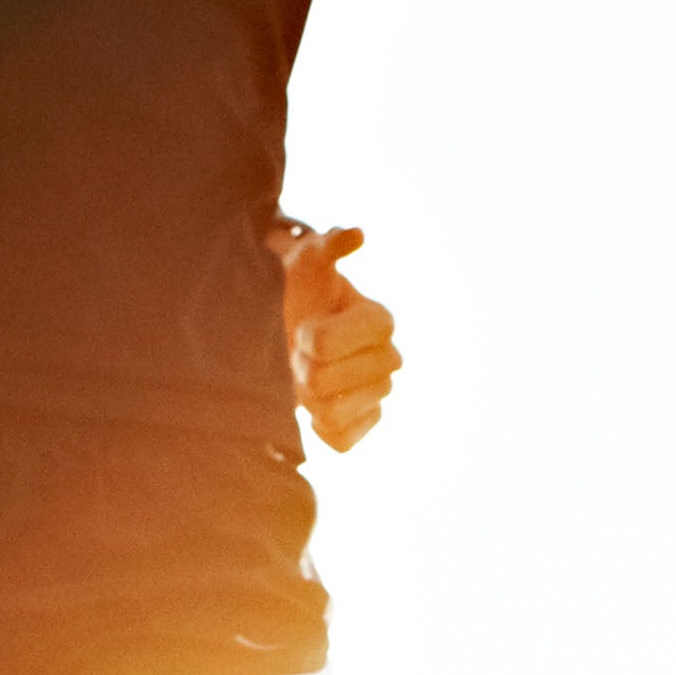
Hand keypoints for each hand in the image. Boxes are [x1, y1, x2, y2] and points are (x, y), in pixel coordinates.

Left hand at [282, 221, 397, 448]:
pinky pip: (341, 440)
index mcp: (380, 320)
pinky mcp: (365, 425)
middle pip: (336, 381)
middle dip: (306, 368)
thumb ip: (327, 245)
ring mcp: (379, 395)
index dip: (322, 338)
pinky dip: (319, 426)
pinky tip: (313, 405)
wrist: (286, 332)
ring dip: (308, 397)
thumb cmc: (297, 293)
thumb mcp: (304, 262)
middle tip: (298, 354)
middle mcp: (389, 359)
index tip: (302, 329)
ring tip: (304, 377)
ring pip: (335, 412)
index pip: (351, 339)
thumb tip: (357, 234)